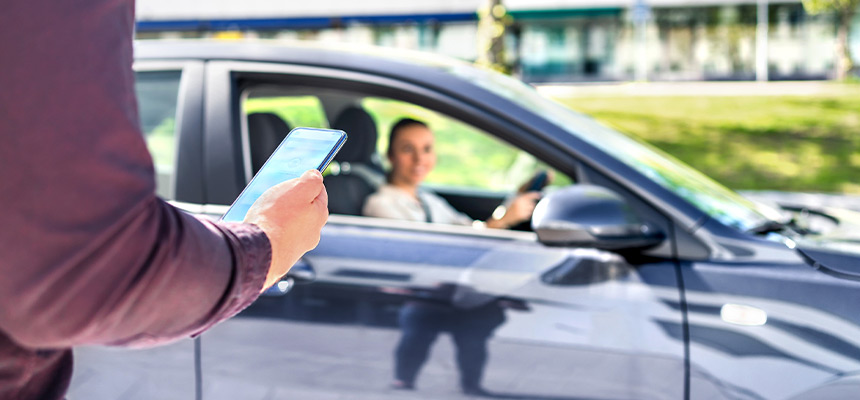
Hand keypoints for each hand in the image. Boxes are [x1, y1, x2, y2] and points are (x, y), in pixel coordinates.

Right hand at [244, 170, 328, 290]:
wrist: (258, 251)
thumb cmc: (277, 219)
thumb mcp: (298, 188)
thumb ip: (312, 179)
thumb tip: (316, 175)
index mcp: (320, 214)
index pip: (319, 191)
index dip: (306, 182)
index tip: (295, 179)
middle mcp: (312, 232)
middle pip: (303, 208)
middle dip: (290, 200)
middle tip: (275, 194)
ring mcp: (297, 246)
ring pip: (289, 223)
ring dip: (278, 215)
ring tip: (263, 210)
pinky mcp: (281, 255)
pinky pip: (276, 236)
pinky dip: (270, 230)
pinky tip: (259, 226)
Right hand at [487, 192, 540, 228]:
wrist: (502, 217)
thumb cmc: (507, 208)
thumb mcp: (512, 200)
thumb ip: (520, 197)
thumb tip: (528, 195)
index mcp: (518, 199)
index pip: (530, 195)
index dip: (536, 194)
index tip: (540, 194)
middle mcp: (521, 204)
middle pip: (532, 203)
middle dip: (530, 204)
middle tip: (525, 206)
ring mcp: (522, 211)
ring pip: (531, 209)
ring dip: (528, 210)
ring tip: (521, 211)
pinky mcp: (522, 217)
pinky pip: (528, 215)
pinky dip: (526, 215)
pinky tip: (520, 215)